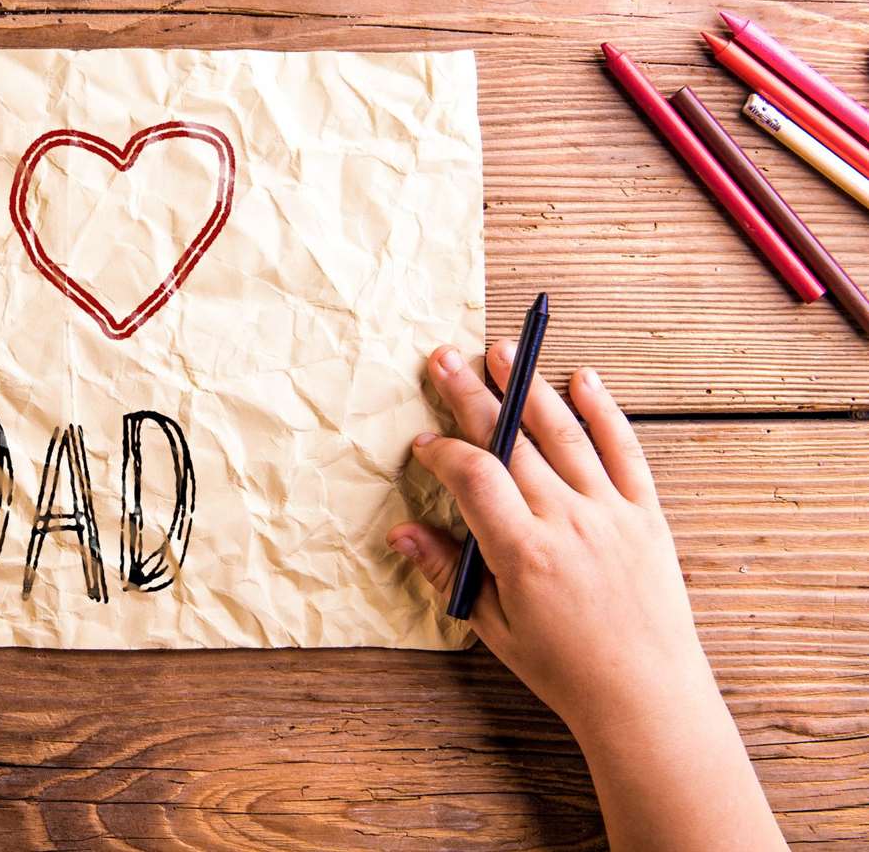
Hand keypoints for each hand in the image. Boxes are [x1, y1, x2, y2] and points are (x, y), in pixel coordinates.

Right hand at [388, 343, 716, 740]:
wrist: (646, 696)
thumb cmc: (564, 667)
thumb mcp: (492, 625)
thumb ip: (448, 569)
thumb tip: (401, 530)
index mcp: (524, 553)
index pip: (474, 476)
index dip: (442, 451)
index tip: (423, 443)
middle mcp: (568, 522)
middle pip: (511, 441)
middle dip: (471, 394)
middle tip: (444, 358)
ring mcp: (611, 513)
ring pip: (564, 433)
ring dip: (528, 387)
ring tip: (503, 350)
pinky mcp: (646, 514)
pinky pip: (624, 451)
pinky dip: (604, 412)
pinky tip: (582, 379)